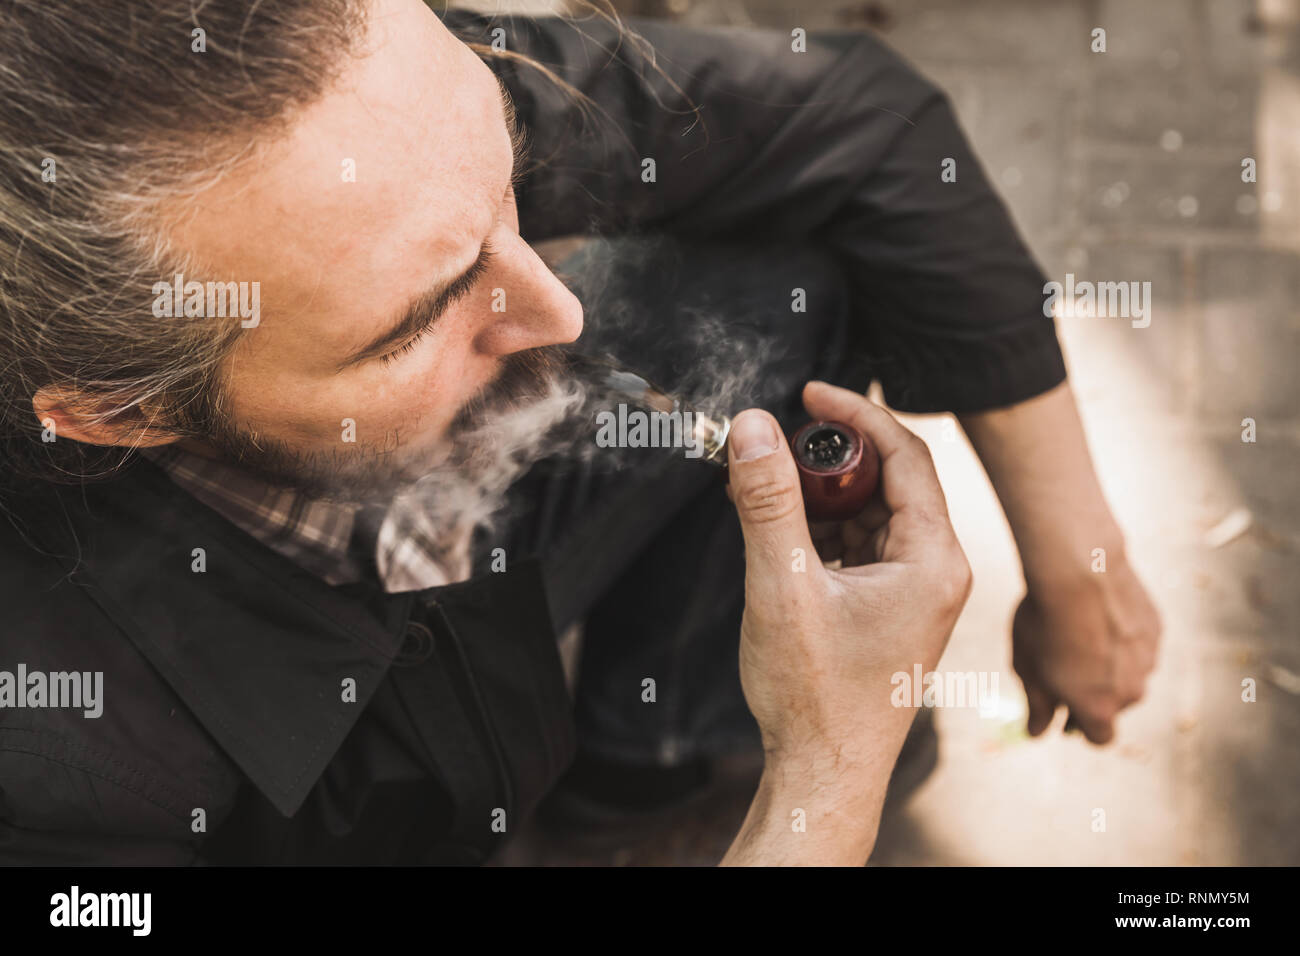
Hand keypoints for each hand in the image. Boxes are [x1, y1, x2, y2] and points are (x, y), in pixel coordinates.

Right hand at [725, 381, 971, 774]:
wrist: (824, 771)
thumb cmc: (817, 695)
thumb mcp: (784, 585)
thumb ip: (768, 501)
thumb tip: (753, 428)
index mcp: (933, 560)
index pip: (905, 455)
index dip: (855, 415)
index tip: (810, 393)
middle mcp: (936, 571)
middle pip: (889, 482)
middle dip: (830, 462)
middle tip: (776, 452)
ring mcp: (915, 593)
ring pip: (871, 515)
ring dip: (822, 500)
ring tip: (768, 498)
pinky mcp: (891, 610)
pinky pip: (861, 547)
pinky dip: (822, 533)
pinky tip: (783, 539)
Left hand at [1012, 556, 1160, 743]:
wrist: (1079, 572)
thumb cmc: (1044, 622)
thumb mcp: (1027, 667)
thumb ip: (1037, 705)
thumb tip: (1037, 733)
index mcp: (1100, 708)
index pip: (1101, 738)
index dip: (1081, 726)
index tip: (1063, 708)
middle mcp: (1133, 691)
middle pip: (1116, 704)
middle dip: (1094, 692)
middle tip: (1064, 665)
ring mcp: (1150, 660)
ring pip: (1131, 673)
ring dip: (1111, 664)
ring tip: (1080, 634)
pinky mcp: (1157, 630)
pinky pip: (1140, 644)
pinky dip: (1123, 638)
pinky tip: (1100, 614)